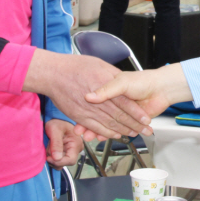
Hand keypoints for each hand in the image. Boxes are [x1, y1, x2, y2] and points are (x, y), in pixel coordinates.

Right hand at [24, 49, 152, 138]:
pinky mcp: (81, 116)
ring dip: (122, 130)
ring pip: (110, 123)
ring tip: (133, 135)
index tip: (146, 119)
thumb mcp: (99, 65)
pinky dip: (106, 133)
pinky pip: (96, 127)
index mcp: (108, 85)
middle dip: (134, 125)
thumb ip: (113, 76)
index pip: (126, 102)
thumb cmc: (75, 66)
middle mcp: (101, 99)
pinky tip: (113, 135)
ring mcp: (90, 109)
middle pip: (121, 115)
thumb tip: (123, 82)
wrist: (53, 73)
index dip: (136, 112)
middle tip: (144, 131)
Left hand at [45, 119, 83, 167]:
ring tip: (49, 146)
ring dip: (52, 158)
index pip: (70, 160)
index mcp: (76, 143)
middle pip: (64, 162)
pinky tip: (50, 149)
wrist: (56, 121)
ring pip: (60, 163)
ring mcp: (71, 152)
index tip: (48, 158)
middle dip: (54, 158)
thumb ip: (56, 143)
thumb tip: (57, 158)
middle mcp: (76, 149)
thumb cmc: (57, 123)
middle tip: (48, 148)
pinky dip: (52, 157)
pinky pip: (58, 160)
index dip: (59, 162)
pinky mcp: (66, 153)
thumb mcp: (54, 130)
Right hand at [82, 64, 192, 139]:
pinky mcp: (129, 121)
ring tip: (88, 137)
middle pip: (98, 116)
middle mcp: (114, 102)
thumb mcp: (122, 81)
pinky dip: (108, 134)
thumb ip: (107, 90)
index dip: (85, 111)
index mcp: (110, 92)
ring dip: (96, 131)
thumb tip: (90, 97)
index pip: (95, 103)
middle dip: (88, 125)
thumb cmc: (142, 81)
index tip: (77, 119)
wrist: (161, 88)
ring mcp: (121, 112)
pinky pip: (116, 129)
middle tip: (80, 132)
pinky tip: (100, 137)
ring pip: (105, 123)